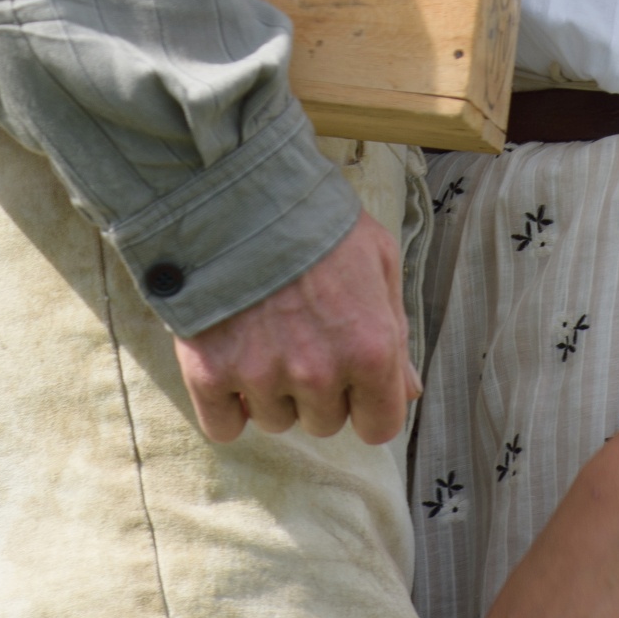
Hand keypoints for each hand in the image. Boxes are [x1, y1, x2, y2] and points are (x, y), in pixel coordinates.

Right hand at [174, 209, 420, 444]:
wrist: (238, 191)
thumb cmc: (319, 221)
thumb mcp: (379, 259)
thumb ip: (396, 331)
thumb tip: (408, 391)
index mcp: (370, 349)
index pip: (378, 425)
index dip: (366, 403)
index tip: (350, 378)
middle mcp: (319, 373)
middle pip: (323, 422)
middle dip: (317, 388)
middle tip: (300, 333)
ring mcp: (262, 376)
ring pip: (274, 419)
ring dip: (271, 390)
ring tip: (263, 331)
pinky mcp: (210, 374)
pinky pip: (223, 426)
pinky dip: (225, 403)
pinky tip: (229, 360)